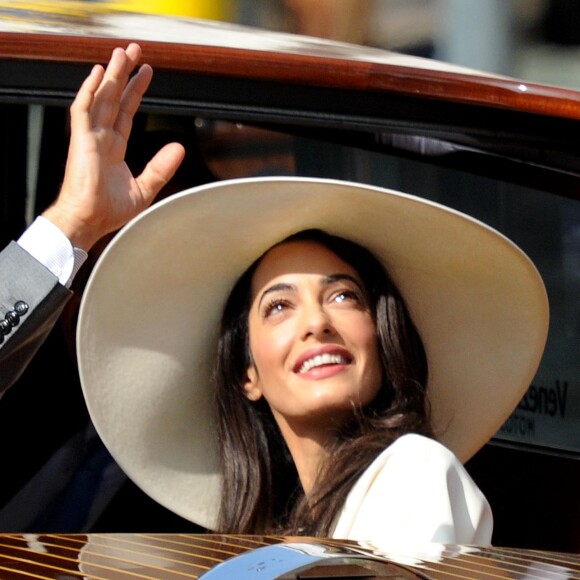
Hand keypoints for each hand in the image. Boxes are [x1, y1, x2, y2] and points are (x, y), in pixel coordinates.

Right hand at [43, 43, 184, 250]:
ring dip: (111, 75)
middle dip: (124, 74)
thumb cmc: (109, 211)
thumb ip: (161, 167)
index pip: (126, 112)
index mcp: (113, 147)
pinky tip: (98, 74)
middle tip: (134, 50)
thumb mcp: (144, 188)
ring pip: (100, 98)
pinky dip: (89, 91)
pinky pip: (83, 110)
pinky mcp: (81, 141)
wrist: (90, 221)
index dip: (136, 91)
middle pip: (113, 98)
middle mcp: (101, 138)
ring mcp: (90, 137)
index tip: (146, 72)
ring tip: (122, 53)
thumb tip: (179, 147)